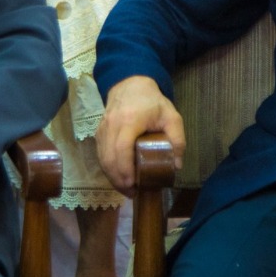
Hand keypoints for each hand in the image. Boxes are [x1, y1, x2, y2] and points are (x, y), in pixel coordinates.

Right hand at [96, 76, 185, 196]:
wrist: (130, 84)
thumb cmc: (152, 102)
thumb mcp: (171, 117)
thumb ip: (177, 140)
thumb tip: (176, 166)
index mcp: (130, 119)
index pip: (122, 147)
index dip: (125, 168)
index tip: (133, 183)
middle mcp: (112, 124)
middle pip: (109, 157)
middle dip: (118, 179)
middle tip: (132, 192)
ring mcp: (102, 128)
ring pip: (102, 157)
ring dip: (112, 176)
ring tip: (126, 189)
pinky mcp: (98, 132)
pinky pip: (100, 154)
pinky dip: (108, 168)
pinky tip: (118, 177)